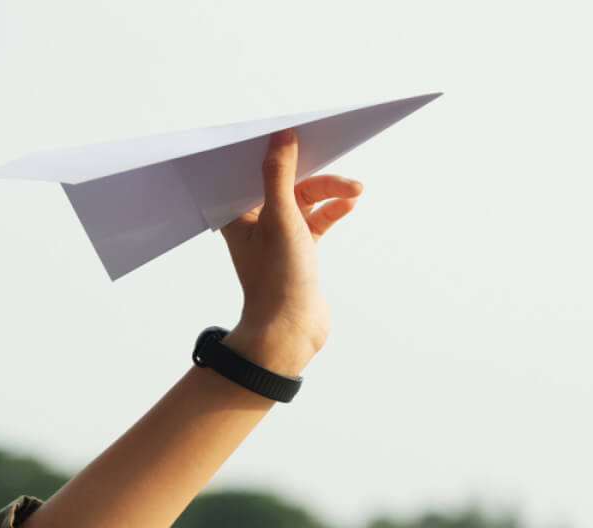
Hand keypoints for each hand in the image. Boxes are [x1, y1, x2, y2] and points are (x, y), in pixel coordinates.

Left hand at [220, 129, 362, 374]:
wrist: (291, 331)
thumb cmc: (277, 279)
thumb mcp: (281, 218)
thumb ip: (280, 175)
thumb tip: (283, 136)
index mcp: (237, 211)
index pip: (255, 167)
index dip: (278, 148)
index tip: (302, 130)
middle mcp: (254, 220)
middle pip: (287, 180)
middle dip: (315, 171)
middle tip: (338, 157)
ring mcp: (278, 234)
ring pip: (306, 198)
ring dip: (331, 191)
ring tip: (355, 188)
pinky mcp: (299, 248)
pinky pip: (317, 218)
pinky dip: (333, 208)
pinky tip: (349, 202)